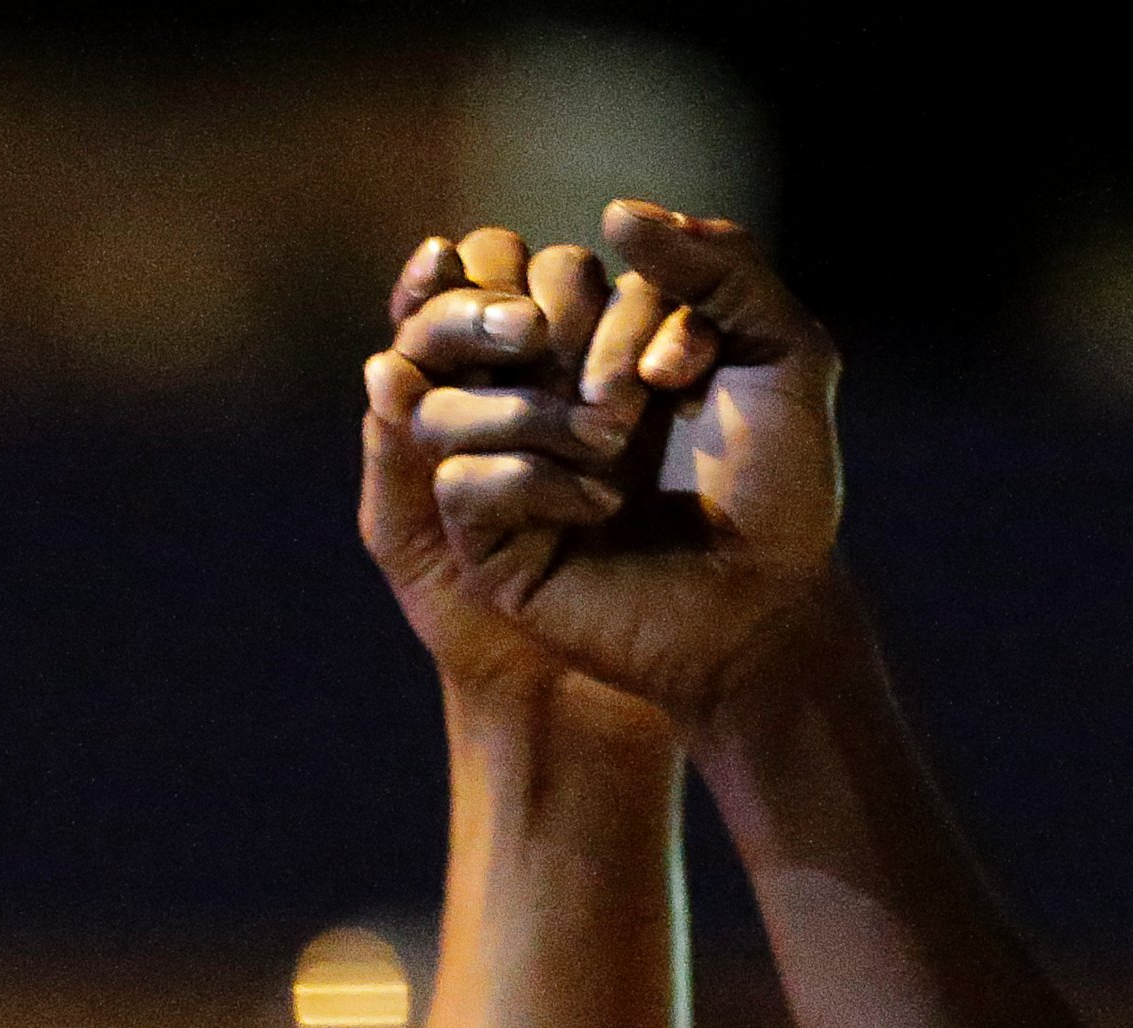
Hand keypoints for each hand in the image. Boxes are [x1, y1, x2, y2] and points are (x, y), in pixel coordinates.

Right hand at [382, 205, 840, 724]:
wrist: (767, 607)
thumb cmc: (778, 490)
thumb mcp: (782, 350)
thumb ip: (722, 264)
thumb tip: (617, 213)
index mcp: (598, 354)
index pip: (551, 278)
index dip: (615, 304)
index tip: (690, 365)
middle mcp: (540, 407)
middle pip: (485, 325)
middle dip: (566, 339)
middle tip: (631, 399)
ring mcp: (507, 477)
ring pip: (451, 402)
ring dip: (542, 411)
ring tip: (614, 445)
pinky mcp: (489, 548)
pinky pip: (462, 481)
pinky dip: (535, 479)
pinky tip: (599, 506)